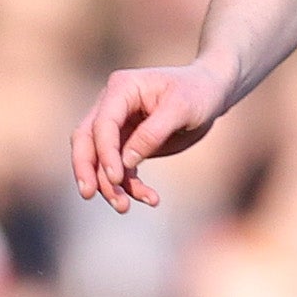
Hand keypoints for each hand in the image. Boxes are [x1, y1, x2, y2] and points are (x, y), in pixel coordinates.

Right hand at [70, 61, 232, 209]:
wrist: (210, 93)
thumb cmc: (197, 93)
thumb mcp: (181, 109)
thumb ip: (153, 133)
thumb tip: (126, 161)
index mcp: (122, 88)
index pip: (103, 124)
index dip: (105, 152)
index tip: (115, 178)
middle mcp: (113, 105)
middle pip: (86, 140)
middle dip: (86, 169)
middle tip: (89, 194)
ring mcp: (118, 125)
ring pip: (101, 159)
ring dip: (109, 185)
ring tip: (124, 207)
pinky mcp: (128, 143)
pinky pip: (121, 168)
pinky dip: (130, 186)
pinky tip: (151, 199)